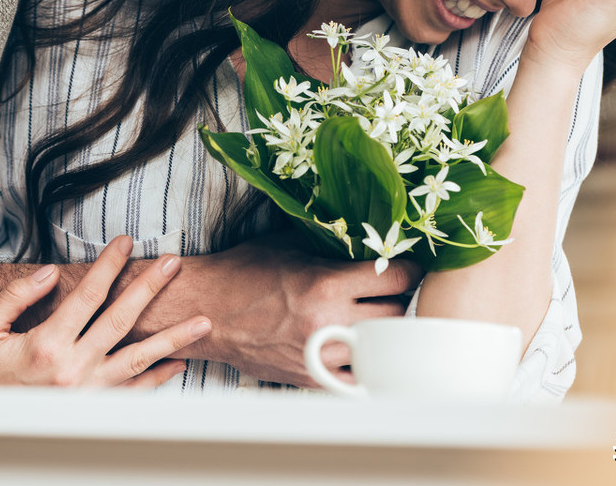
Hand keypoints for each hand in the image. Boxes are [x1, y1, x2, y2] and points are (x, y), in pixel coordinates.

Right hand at [0, 236, 210, 386]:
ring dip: (173, 338)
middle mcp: (72, 369)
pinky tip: (180, 362)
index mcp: (46, 345)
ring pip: (139, 359)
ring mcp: (86, 392)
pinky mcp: (92, 409)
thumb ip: (16, 298)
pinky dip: (159, 378)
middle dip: (150, 288)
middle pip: (121, 320)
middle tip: (173, 264)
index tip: (126, 242)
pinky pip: (133, 393)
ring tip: (202, 320)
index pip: (88, 295)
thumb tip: (51, 273)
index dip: (109, 265)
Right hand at [178, 233, 421, 387]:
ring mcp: (321, 356)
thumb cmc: (244, 272)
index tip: (407, 265)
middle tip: (392, 289)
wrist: (206, 310)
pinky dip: (363, 361)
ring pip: (380, 348)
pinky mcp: (311, 378)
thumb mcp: (290, 244)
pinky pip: (356, 377)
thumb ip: (332, 244)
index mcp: (326, 285)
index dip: (409, 268)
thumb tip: (368, 237)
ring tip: (374, 315)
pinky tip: (358, 345)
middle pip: (396, 315)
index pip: (397, 279)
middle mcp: (329, 323)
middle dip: (399, 299)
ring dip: (382, 331)